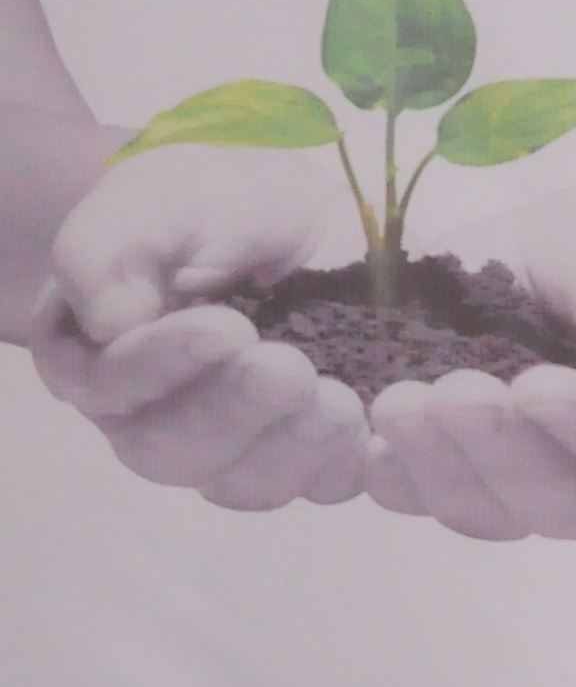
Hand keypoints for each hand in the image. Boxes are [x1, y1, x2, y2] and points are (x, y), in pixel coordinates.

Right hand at [29, 146, 367, 507]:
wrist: (305, 214)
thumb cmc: (212, 204)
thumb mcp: (156, 199)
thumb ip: (107, 248)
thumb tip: (105, 323)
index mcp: (93, 352)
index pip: (106, 386)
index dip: (162, 366)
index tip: (230, 326)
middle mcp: (149, 414)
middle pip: (170, 451)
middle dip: (233, 413)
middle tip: (291, 368)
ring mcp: (229, 445)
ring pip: (243, 484)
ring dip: (291, 449)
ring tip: (339, 400)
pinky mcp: (302, 454)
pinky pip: (318, 487)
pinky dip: (343, 464)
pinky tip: (370, 425)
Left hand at [362, 182, 575, 539]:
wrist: (567, 253)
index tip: (536, 385)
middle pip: (566, 507)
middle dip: (501, 453)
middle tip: (451, 392)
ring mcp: (540, 489)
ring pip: (492, 515)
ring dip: (438, 468)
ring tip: (397, 404)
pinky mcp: (469, 473)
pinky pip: (428, 500)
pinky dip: (393, 477)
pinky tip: (364, 439)